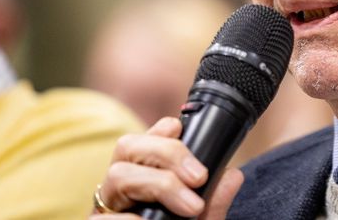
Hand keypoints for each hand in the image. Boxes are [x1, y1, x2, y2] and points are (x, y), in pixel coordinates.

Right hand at [89, 117, 243, 218]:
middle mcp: (120, 190)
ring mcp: (106, 210)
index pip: (144, 141)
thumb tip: (233, 176)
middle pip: (128, 146)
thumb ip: (213, 204)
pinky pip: (103, 218)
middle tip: (199, 177)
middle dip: (167, 152)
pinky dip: (129, 219)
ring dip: (159, 183)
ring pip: (118, 174)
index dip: (159, 130)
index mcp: (142, 179)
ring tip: (190, 207)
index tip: (180, 127)